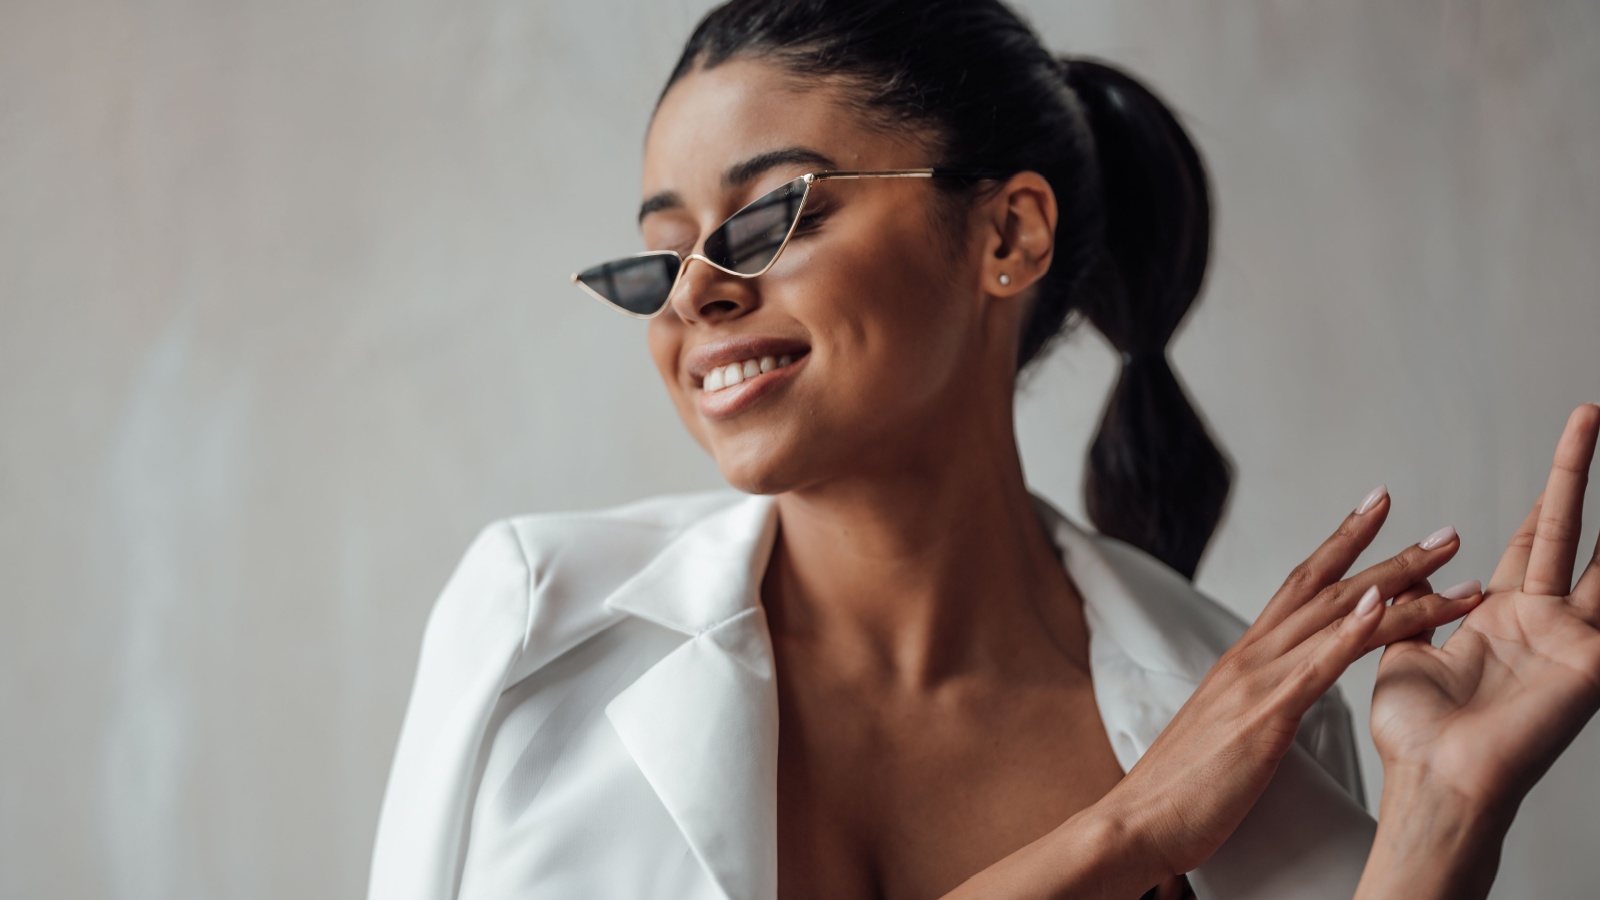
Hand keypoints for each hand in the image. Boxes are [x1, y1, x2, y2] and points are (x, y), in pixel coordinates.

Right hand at [943, 489, 1478, 899]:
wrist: (1139, 819)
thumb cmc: (1183, 789)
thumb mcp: (1229, 730)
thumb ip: (1260, 703)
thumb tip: (1287, 699)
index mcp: (1243, 659)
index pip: (1298, 588)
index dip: (1341, 548)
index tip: (1377, 515)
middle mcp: (1249, 656)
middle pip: (1323, 586)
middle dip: (1384, 549)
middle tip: (1441, 530)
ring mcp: (1256, 680)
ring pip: (1334, 614)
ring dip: (1395, 580)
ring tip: (1443, 557)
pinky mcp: (1265, 714)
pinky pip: (1315, 664)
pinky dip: (1350, 630)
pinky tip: (1382, 604)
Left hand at [1369, 403, 1599, 827]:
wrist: (1432, 778)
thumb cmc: (1415, 733)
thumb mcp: (1403, 652)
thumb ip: (1410, 607)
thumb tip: (1403, 576)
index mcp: (1497, 616)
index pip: (1531, 539)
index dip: (1547, 495)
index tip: (1567, 450)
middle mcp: (1540, 620)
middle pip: (1564, 528)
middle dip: (1575, 469)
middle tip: (1590, 412)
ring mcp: (1570, 638)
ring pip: (1599, 555)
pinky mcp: (1589, 661)